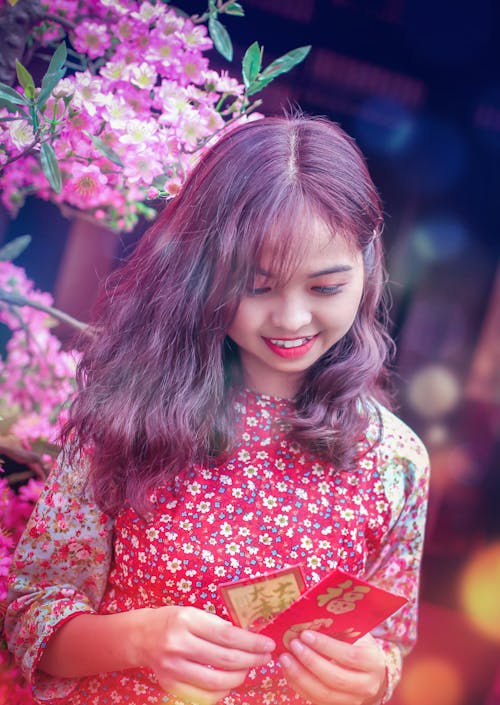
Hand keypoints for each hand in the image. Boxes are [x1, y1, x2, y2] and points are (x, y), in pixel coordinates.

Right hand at [134, 606, 274, 704]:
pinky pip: (204, 695)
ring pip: (217, 681)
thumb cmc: (173, 621)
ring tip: (249, 668)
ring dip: (240, 676)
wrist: (142, 636)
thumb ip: (217, 626)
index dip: (251, 642)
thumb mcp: (194, 613)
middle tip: (265, 657)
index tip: (268, 644)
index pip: (227, 635)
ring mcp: (173, 668)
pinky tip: (229, 680)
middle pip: (225, 659)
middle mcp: (179, 644)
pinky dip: (222, 690)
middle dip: (251, 660)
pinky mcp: (170, 685)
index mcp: (187, 620)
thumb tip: (249, 639)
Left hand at [279, 631, 386, 704]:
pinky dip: (299, 686)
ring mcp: (353, 700)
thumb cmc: (361, 647)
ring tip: (285, 659)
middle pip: (335, 678)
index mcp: (372, 662)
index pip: (348, 656)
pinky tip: (288, 671)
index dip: (325, 646)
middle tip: (293, 645)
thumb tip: (309, 620)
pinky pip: (316, 700)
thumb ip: (340, 629)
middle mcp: (366, 685)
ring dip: (300, 676)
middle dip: (310, 661)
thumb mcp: (357, 635)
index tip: (305, 634)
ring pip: (324, 694)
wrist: (373, 675)